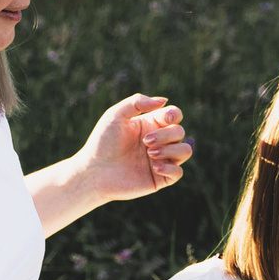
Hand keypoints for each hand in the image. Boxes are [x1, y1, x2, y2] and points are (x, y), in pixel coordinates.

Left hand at [76, 93, 192, 203]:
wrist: (93, 172)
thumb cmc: (102, 143)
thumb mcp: (115, 115)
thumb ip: (138, 102)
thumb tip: (164, 100)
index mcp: (150, 125)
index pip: (174, 115)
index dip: (174, 115)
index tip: (165, 119)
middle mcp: (158, 142)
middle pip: (180, 132)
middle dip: (166, 135)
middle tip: (145, 142)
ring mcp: (160, 160)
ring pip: (185, 151)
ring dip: (172, 150)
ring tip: (150, 154)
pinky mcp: (159, 178)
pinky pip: (178, 172)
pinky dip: (171, 168)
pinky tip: (154, 167)